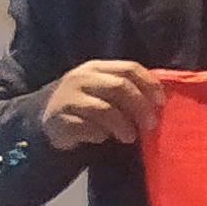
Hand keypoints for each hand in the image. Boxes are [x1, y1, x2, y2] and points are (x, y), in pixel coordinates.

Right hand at [39, 59, 163, 149]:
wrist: (45, 117)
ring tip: (130, 137)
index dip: (150, 84)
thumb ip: (127, 89)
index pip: (129, 68)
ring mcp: (67, 98)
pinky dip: (100, 134)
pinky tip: (102, 138)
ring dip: (123, 125)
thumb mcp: (104, 90)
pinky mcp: (58, 119)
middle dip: (140, 107)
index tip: (161, 103)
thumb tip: (160, 101)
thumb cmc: (86, 103)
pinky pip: (87, 128)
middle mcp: (80, 79)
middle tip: (151, 124)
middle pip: (119, 87)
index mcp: (96, 68)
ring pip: (105, 109)